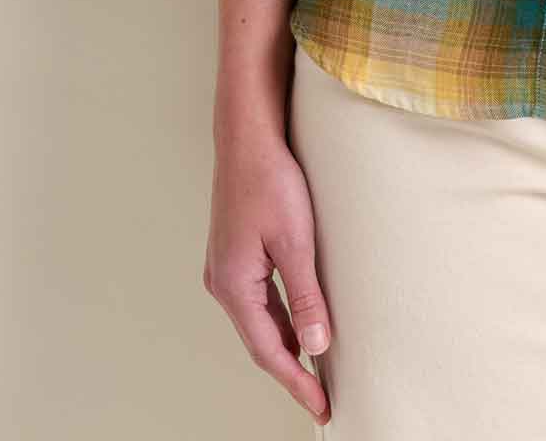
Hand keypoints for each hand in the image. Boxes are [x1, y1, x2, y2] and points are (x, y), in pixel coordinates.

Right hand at [203, 129, 334, 425]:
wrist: (247, 137)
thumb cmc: (271, 181)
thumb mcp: (296, 242)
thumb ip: (306, 297)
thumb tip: (317, 346)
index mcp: (234, 286)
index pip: (269, 351)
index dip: (297, 381)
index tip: (323, 407)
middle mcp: (222, 283)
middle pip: (261, 341)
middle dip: (291, 369)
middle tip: (322, 395)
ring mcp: (225, 268)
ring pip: (259, 320)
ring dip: (286, 344)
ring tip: (315, 367)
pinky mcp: (233, 254)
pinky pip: (257, 300)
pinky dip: (279, 318)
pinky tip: (299, 322)